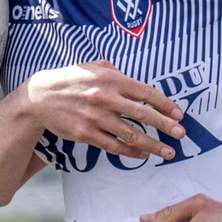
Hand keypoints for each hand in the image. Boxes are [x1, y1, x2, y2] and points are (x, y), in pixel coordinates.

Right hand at [24, 61, 186, 162]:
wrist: (39, 97)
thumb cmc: (70, 79)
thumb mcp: (92, 67)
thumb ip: (115, 71)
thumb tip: (135, 80)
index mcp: (110, 79)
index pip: (144, 93)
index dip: (164, 105)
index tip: (179, 115)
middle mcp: (104, 98)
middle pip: (142, 115)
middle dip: (165, 126)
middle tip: (181, 135)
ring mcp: (95, 117)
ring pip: (130, 134)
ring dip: (152, 145)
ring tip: (168, 152)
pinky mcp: (85, 133)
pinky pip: (113, 145)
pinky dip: (130, 151)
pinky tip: (142, 155)